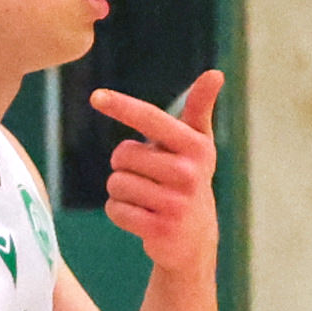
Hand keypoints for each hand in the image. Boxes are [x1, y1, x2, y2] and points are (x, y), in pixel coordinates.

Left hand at [87, 73, 222, 270]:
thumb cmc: (187, 178)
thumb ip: (200, 107)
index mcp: (196, 146)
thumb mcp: (197, 143)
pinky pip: (115, 209)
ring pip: (116, 183)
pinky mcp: (160, 229)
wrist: (195, 237)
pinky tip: (141, 217)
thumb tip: (216, 73)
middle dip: (124, 165)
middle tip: (147, 176)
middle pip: (122, 155)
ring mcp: (176, 203)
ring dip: (121, 191)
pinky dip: (119, 213)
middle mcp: (189, 173)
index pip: (151, 118)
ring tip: (145, 198)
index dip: (122, 106)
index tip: (96, 96)